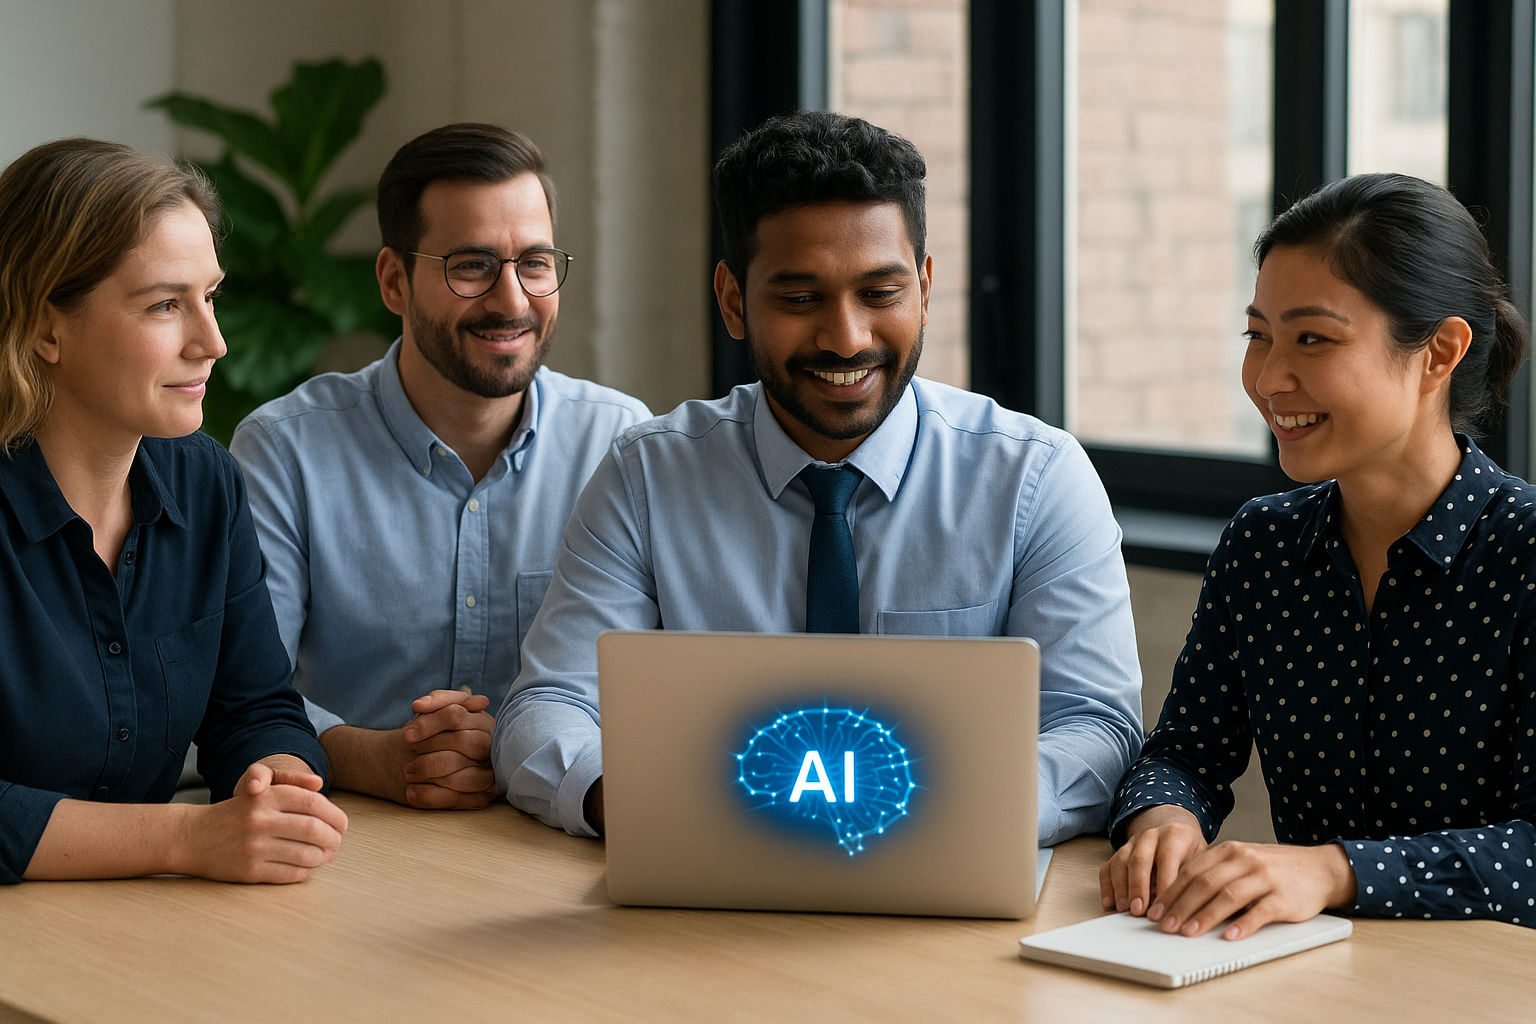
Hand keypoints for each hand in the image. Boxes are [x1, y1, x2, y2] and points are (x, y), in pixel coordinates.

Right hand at [178, 760, 348, 882]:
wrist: (192, 837)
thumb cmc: (236, 813)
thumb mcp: (259, 792)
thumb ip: (290, 784)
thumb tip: (319, 784)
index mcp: (267, 796)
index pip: (314, 804)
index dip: (335, 816)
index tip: (343, 825)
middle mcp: (260, 819)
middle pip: (314, 830)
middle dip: (333, 839)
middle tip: (337, 843)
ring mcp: (254, 846)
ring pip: (305, 854)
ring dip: (322, 857)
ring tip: (326, 856)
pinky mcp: (248, 870)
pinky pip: (289, 873)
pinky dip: (305, 872)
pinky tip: (308, 868)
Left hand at [400, 689, 499, 809]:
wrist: (425, 760)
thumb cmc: (432, 733)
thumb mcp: (435, 712)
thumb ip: (435, 702)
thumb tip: (419, 705)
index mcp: (480, 720)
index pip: (455, 715)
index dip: (429, 724)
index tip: (406, 734)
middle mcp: (489, 745)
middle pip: (461, 741)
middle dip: (430, 746)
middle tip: (408, 752)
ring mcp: (488, 772)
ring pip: (464, 773)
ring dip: (429, 770)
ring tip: (408, 772)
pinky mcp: (479, 797)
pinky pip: (458, 799)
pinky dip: (430, 796)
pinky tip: (411, 793)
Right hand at [1099, 805, 1206, 916]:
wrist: (1174, 829)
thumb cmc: (1189, 849)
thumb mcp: (1200, 857)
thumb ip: (1190, 877)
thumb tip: (1182, 906)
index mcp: (1173, 835)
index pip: (1167, 859)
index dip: (1164, 885)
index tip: (1164, 908)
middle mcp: (1149, 836)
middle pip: (1139, 860)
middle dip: (1138, 887)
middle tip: (1139, 910)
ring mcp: (1131, 843)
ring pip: (1120, 863)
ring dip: (1121, 888)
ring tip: (1124, 909)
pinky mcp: (1119, 853)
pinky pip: (1108, 868)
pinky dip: (1107, 887)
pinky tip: (1110, 903)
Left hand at [1145, 840, 1356, 939]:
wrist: (1320, 869)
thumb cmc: (1274, 869)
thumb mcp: (1243, 861)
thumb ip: (1216, 873)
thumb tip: (1180, 899)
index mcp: (1229, 851)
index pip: (1192, 871)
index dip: (1171, 892)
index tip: (1156, 911)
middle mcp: (1245, 860)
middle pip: (1205, 883)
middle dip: (1181, 906)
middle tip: (1165, 925)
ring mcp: (1265, 878)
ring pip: (1228, 896)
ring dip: (1204, 916)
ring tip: (1188, 933)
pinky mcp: (1284, 897)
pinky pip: (1260, 912)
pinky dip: (1242, 924)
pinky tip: (1228, 936)